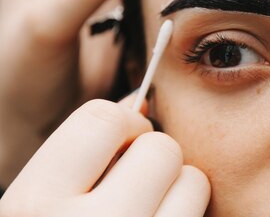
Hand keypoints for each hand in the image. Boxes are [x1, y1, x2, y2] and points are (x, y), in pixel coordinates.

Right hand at [0, 98, 209, 215]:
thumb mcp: (36, 211)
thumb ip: (77, 160)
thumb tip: (135, 104)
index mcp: (34, 209)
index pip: (100, 119)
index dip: (120, 125)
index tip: (123, 142)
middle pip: (161, 147)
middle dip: (154, 159)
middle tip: (136, 189)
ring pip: (194, 182)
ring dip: (180, 194)